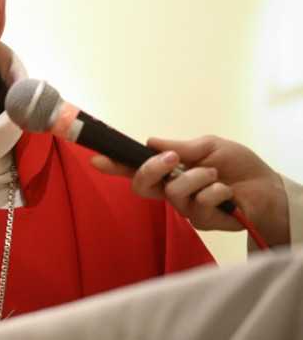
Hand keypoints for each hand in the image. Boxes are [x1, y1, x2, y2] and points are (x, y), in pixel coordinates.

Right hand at [91, 135, 289, 245]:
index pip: (135, 167)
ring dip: (197, 178)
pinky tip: (227, 193)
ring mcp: (184, 207)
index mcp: (169, 169)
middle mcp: (171, 189)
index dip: (114, 164)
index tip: (97, 159)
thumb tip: (150, 142)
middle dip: (150, 170)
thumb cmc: (239, 166)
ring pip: (173, 192)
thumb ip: (179, 147)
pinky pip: (198, 204)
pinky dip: (215, 191)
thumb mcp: (208, 146)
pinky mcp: (201, 221)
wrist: (267, 188)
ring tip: (216, 174)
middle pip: (141, 185)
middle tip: (171, 160)